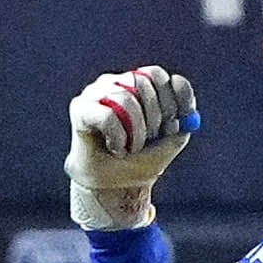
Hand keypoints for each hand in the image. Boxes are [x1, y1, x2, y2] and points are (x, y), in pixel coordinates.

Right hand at [65, 66, 199, 228]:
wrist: (115, 187)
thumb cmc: (142, 161)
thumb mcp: (172, 136)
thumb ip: (182, 108)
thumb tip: (178, 80)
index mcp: (136, 85)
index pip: (155, 75)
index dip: (169, 100)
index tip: (171, 125)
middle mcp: (114, 83)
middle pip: (142, 83)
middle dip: (154, 118)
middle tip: (150, 139)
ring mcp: (95, 93)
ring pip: (125, 99)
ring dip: (137, 133)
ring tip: (132, 148)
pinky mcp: (80, 108)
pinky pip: (108, 116)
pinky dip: (119, 138)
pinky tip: (116, 149)